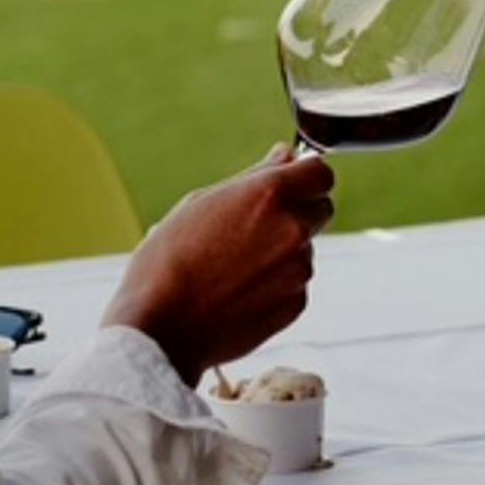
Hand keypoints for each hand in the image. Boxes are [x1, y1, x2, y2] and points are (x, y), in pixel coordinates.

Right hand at [102, 147, 334, 386]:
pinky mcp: (296, 302)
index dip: (305, 176)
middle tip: (257, 226)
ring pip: (306, 248)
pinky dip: (278, 283)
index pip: (321, 172)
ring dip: (284, 250)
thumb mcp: (202, 202)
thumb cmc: (168, 262)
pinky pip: (297, 282)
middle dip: (300, 211)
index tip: (291, 184)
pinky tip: (240, 289)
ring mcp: (298, 268)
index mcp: (269, 194)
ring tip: (235, 265)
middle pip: (322, 208)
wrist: (161, 328)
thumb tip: (286, 156)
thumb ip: (255, 177)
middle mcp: (292, 229)